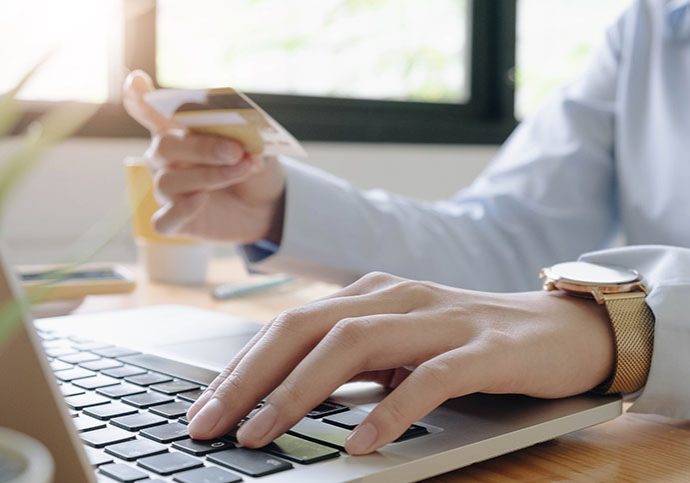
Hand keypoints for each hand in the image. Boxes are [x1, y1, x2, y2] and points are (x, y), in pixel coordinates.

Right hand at [123, 71, 286, 242]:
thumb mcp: (259, 148)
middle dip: (201, 147)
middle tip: (235, 151)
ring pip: (168, 181)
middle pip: (164, 146)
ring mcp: (170, 192)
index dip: (138, 98)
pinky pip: (164, 220)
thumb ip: (246, 139)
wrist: (269, 206)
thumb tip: (237, 140)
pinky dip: (181, 210)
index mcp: (181, 132)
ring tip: (241, 171)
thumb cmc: (255, 169)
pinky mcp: (177, 221)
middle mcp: (168, 160)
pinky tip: (201, 200)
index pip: (151, 112)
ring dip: (208, 175)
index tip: (136, 80)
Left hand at [186, 271, 613, 454]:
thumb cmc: (470, 340)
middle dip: (251, 376)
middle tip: (210, 424)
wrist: (561, 328)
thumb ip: (353, 362)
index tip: (205, 408)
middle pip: (309, 326)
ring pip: (356, 343)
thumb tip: (286, 396)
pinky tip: (361, 444)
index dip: (242, 365)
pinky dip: (391, 410)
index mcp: (373, 294)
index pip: (292, 323)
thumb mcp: (401, 345)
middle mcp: (398, 296)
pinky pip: (430, 377)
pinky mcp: (485, 349)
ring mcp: (441, 319)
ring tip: (263, 435)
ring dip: (301, 391)